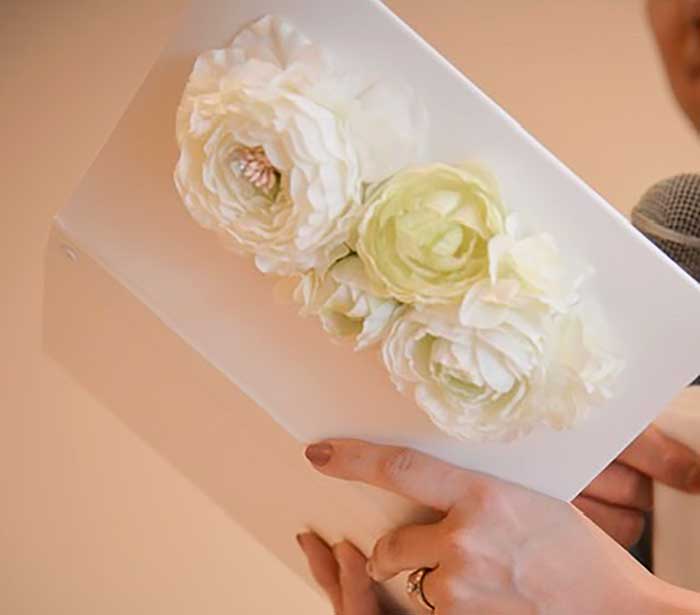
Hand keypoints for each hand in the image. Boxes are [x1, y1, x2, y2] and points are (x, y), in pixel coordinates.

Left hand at [301, 439, 698, 614]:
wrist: (616, 608)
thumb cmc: (578, 548)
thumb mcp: (527, 499)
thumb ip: (477, 492)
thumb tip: (437, 484)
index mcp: (482, 493)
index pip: (401, 468)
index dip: (353, 459)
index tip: (320, 454)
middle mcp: (465, 537)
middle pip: (392, 545)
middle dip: (391, 554)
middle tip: (413, 553)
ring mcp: (464, 583)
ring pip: (417, 582)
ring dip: (433, 582)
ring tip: (481, 578)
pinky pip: (439, 610)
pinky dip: (452, 605)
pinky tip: (489, 597)